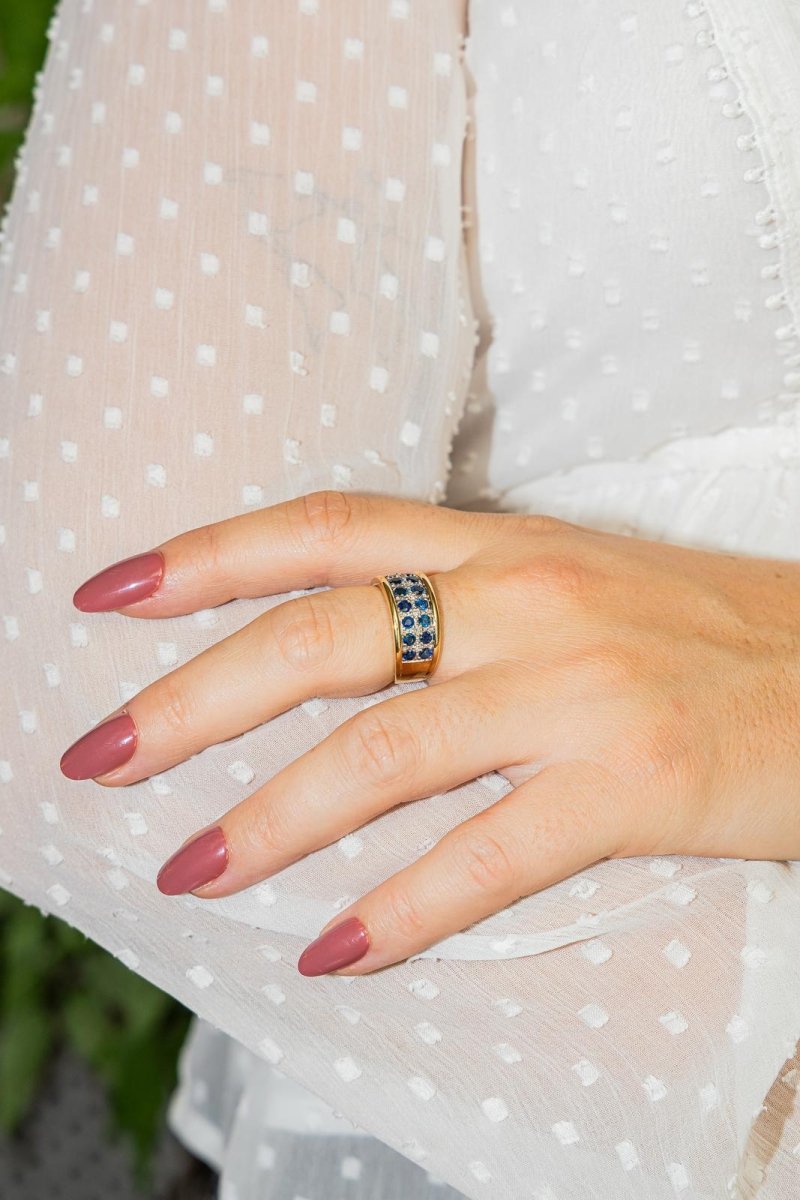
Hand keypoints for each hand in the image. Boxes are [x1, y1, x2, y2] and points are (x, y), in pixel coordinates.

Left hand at [60, 490, 799, 976]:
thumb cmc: (701, 634)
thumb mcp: (573, 584)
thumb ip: (464, 603)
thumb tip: (344, 655)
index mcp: (506, 546)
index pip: (327, 528)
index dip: (209, 554)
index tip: (111, 591)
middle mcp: (527, 601)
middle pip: (323, 639)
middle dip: (194, 699)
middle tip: (101, 755)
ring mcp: (579, 691)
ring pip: (385, 753)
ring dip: (272, 820)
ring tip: (190, 873)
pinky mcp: (633, 784)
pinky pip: (488, 854)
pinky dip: (402, 909)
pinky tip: (337, 953)